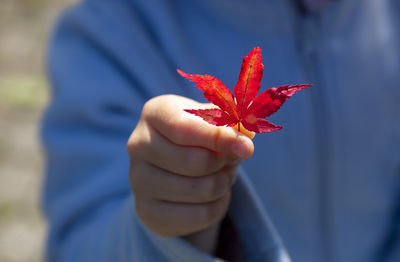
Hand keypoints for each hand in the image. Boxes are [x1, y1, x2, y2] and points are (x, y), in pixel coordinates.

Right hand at [127, 95, 253, 252]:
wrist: (177, 169)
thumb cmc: (200, 138)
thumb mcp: (217, 122)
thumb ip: (233, 122)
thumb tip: (246, 132)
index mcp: (154, 113)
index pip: (186, 127)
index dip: (219, 138)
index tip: (247, 147)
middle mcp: (138, 144)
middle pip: (197, 161)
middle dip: (224, 163)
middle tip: (229, 160)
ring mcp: (138, 180)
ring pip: (201, 190)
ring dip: (223, 184)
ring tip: (220, 175)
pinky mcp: (147, 211)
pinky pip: (199, 215)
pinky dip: (217, 206)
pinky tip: (211, 197)